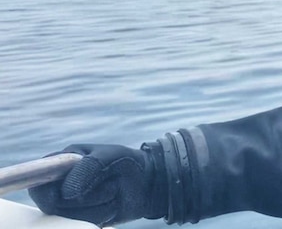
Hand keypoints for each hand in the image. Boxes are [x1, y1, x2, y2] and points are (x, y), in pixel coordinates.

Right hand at [29, 144, 166, 226]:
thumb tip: (66, 194)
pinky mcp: (83, 219)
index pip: (37, 182)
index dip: (44, 193)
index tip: (61, 196)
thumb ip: (87, 169)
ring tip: (113, 191)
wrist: (147, 181)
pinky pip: (86, 223)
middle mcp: (61, 186)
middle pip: (53, 205)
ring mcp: (71, 205)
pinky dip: (103, 214)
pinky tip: (113, 204)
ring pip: (72, 217)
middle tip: (108, 183)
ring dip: (98, 205)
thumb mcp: (109, 156)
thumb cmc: (125, 162)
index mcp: (60, 165)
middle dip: (85, 198)